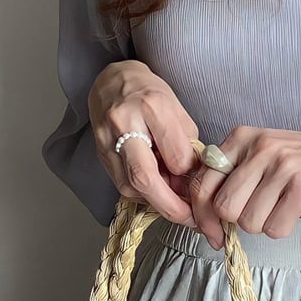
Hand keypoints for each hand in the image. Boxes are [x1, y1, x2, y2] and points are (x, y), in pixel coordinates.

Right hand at [88, 60, 206, 235]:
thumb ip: (187, 146)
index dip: (190, 176)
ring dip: (156, 201)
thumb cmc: (151, 94)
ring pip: (130, 186)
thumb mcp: (178, 111)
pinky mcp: (99, 154)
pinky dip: (141, 193)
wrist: (114, 81)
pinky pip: (120, 184)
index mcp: (152, 107)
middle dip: (170, 206)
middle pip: (145, 178)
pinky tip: (157, 193)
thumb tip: (192, 182)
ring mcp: (107, 140)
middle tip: (192, 219)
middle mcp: (125, 123)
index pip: (176, 156)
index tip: (201, 186)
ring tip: (176, 205)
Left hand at [187, 126, 300, 248]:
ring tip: (278, 207)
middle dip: (235, 222)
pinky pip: (274, 229)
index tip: (211, 231)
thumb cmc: (299, 159)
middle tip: (253, 217)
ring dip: (262, 224)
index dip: (201, 214)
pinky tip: (292, 211)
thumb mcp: (260, 152)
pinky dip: (281, 229)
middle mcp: (260, 148)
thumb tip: (202, 216)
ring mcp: (282, 167)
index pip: (202, 182)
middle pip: (224, 207)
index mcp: (241, 138)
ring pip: (249, 222)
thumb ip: (230, 174)